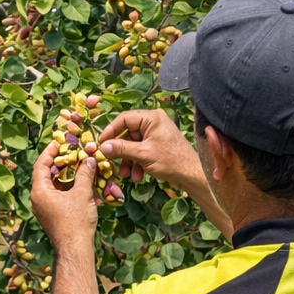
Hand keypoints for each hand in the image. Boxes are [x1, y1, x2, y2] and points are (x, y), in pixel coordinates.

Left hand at [31, 139, 97, 252]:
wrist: (75, 249)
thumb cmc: (76, 222)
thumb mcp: (81, 194)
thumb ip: (84, 174)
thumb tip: (89, 160)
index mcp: (40, 191)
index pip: (41, 165)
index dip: (49, 152)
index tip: (58, 143)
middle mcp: (38, 199)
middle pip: (45, 174)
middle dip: (59, 163)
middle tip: (69, 152)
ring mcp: (44, 208)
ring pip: (52, 185)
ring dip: (64, 175)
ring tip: (76, 165)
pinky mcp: (51, 215)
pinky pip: (57, 196)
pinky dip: (67, 188)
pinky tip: (80, 183)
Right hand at [99, 108, 232, 238]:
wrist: (192, 175)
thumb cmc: (170, 161)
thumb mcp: (143, 154)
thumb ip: (121, 149)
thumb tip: (102, 147)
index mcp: (151, 118)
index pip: (124, 119)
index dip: (111, 131)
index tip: (101, 143)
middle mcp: (153, 122)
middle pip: (128, 133)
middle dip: (121, 151)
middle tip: (111, 162)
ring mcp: (156, 134)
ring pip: (133, 145)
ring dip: (128, 160)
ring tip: (126, 174)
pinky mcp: (158, 145)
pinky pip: (141, 151)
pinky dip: (137, 162)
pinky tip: (137, 176)